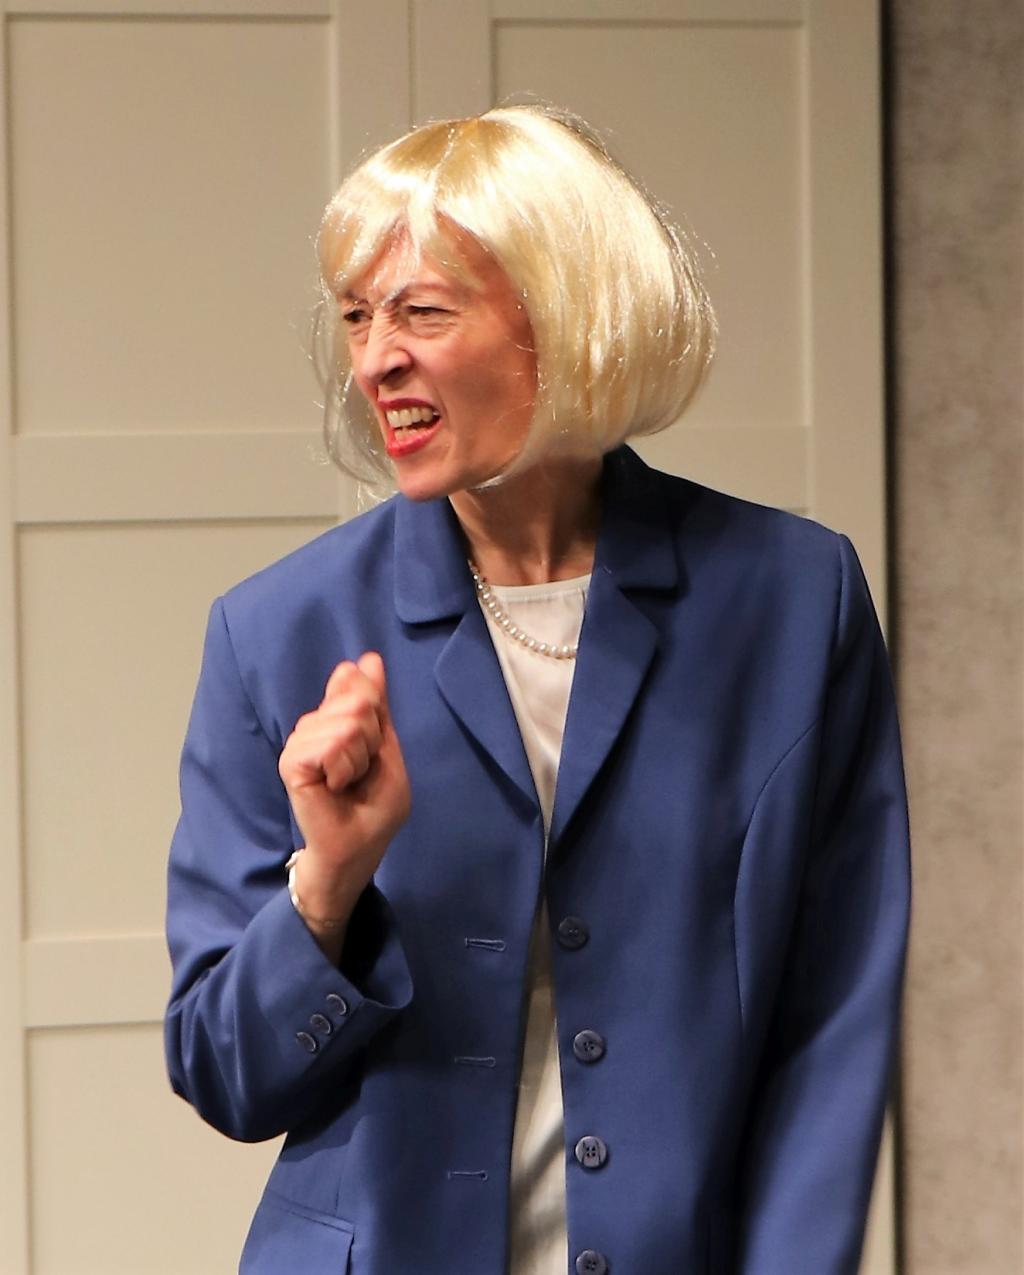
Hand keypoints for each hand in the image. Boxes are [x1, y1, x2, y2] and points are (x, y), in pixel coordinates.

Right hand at [278, 653, 409, 923]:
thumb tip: (366, 658)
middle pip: (357, 702)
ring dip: (359, 759)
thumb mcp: (385, 751)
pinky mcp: (291, 762)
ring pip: (345, 724)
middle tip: (361, 773)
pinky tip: (335, 786)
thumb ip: (376, 706)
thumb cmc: (372, 812)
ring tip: (348, 783)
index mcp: (336, 719)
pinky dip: (343, 768)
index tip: (374, 751)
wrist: (352, 853)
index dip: (376, 714)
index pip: (357, 685)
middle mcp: (314, 726)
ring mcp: (300, 743)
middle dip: (371, 741)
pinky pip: (327, 745)